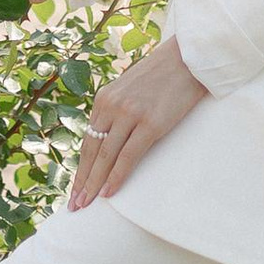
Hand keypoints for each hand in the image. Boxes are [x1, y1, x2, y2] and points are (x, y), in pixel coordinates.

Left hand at [70, 34, 207, 206]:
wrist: (189, 58)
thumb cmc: (163, 75)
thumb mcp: (130, 89)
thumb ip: (118, 110)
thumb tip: (111, 137)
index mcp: (104, 98)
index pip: (88, 140)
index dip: (81, 167)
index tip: (75, 188)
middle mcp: (112, 106)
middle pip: (92, 151)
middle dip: (82, 181)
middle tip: (73, 205)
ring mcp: (130, 115)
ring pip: (106, 157)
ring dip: (94, 184)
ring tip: (86, 204)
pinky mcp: (151, 124)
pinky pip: (128, 156)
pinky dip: (116, 176)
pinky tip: (108, 192)